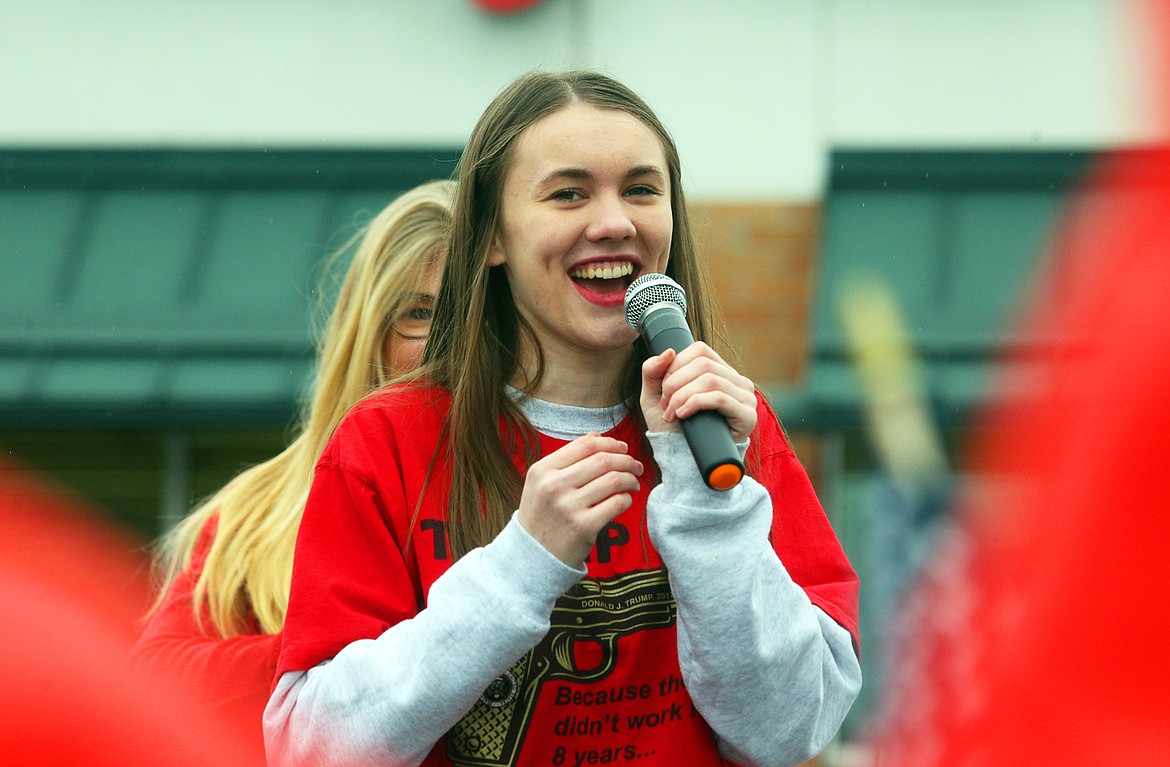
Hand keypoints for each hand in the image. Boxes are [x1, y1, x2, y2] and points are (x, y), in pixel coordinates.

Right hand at [517, 432, 643, 567]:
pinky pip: (616, 503)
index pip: (585, 445)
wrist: (533, 555)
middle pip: (603, 460)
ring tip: (633, 483)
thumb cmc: (542, 515)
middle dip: (626, 460)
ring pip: (613, 480)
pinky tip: (625, 500)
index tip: (623, 448)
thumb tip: (596, 436)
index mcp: (542, 470)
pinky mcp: (583, 527)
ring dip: (630, 479)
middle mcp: (553, 486)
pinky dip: (626, 498)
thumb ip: (568, 459)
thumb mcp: (542, 483)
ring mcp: (568, 507)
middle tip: (636, 466)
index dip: (610, 443)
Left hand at [640, 343, 756, 442]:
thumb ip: (653, 371)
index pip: (700, 350)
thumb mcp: (654, 396)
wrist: (684, 461)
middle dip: (676, 383)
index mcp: (720, 371)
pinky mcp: (747, 415)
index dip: (676, 365)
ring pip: (710, 380)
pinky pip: (720, 398)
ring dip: (682, 396)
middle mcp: (736, 380)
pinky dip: (696, 403)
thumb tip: (669, 351)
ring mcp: (745, 397)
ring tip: (672, 413)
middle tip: (665, 405)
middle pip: (703, 363)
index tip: (664, 389)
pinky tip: (683, 415)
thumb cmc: (673, 428)